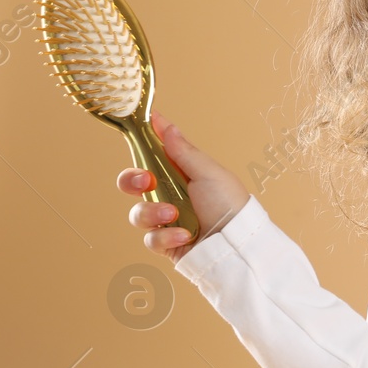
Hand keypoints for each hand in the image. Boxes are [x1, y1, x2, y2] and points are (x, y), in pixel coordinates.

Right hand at [117, 111, 251, 263]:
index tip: (141, 123)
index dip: (145, 139)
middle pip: (133, 183)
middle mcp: (170, 195)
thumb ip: (184, 152)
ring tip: (173, 215)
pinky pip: (151, 239)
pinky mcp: (166, 243)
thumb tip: (167, 125)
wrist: (237, 244)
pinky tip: (185, 236)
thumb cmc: (229, 204)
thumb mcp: (209, 173)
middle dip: (131, 180)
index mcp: (181, 174)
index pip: (156, 153)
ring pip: (137, 213)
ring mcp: (166, 220)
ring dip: (152, 212)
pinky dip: (167, 237)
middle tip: (146, 180)